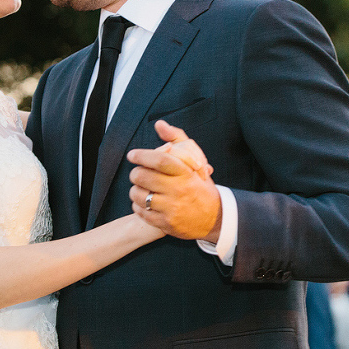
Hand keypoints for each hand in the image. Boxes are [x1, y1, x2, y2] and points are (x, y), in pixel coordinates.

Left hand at [128, 121, 222, 240]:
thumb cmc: (201, 186)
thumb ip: (177, 139)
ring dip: (136, 190)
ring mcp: (172, 208)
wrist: (215, 217)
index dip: (142, 155)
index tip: (133, 155)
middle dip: (136, 173)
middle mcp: (178, 190)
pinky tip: (146, 202)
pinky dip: (139, 206)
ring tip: (143, 188)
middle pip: (143, 177)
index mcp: (186, 173)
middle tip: (138, 173)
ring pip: (138, 195)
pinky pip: (141, 212)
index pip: (159, 160)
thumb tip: (159, 125)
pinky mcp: (166, 223)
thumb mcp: (195, 161)